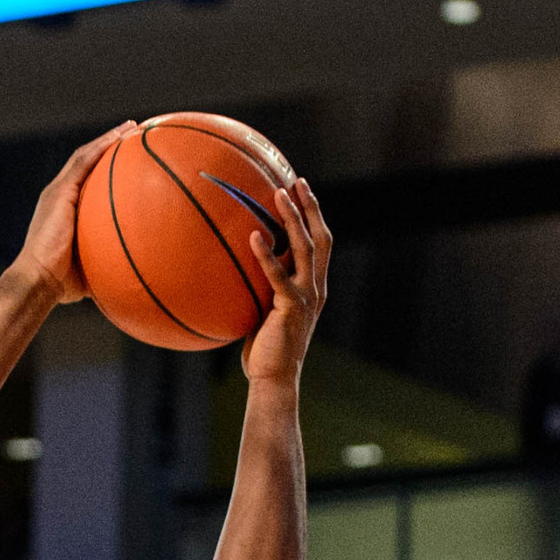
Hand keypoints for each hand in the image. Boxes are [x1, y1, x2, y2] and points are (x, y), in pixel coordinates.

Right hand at [14, 124, 135, 305]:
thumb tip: (134, 272)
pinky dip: (102, 146)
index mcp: (64, 211)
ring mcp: (58, 192)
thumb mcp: (91, 268)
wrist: (37, 281)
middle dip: (108, 146)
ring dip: (108, 139)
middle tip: (133, 134)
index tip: (127, 159)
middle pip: (86, 163)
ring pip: (85, 156)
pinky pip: (83, 162)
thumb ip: (108, 262)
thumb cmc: (62, 284)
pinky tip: (122, 136)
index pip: (86, 181)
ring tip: (132, 128)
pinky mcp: (59, 192)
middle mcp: (59, 196)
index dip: (105, 167)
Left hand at [241, 177, 330, 389]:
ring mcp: (306, 297)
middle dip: (310, 207)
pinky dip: (266, 254)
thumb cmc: (265, 348)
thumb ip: (263, 288)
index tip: (301, 190)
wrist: (274, 378)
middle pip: (320, 238)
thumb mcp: (266, 311)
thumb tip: (238, 267)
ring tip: (278, 194)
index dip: (313, 216)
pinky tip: (253, 236)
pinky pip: (278, 275)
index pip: (319, 243)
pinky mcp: (290, 308)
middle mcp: (315, 287)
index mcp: (313, 286)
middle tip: (297, 181)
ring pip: (305, 248)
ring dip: (293, 218)